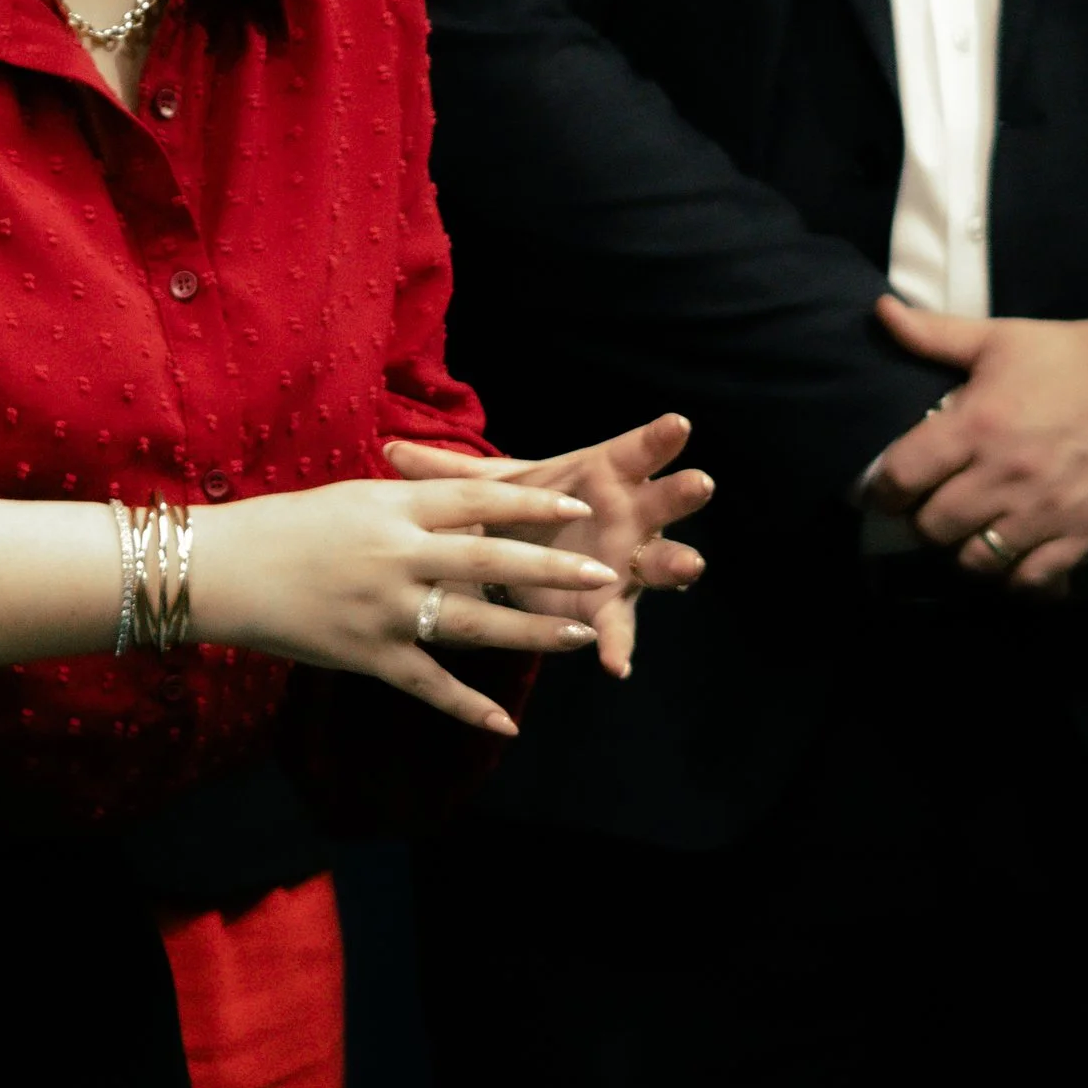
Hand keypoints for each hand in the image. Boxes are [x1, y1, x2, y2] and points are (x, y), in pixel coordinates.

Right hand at [193, 476, 618, 735]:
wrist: (219, 570)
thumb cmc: (282, 527)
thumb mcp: (351, 499)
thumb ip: (410, 506)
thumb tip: (468, 510)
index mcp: (392, 508)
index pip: (477, 501)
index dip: (531, 506)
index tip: (578, 509)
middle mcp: (395, 556)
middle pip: (489, 560)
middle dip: (552, 567)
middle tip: (604, 573)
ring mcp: (383, 609)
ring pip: (472, 623)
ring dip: (531, 631)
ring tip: (581, 635)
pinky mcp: (367, 654)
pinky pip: (428, 683)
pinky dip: (469, 706)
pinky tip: (506, 722)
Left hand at [383, 412, 710, 678]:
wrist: (529, 561)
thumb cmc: (524, 511)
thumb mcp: (489, 491)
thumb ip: (446, 473)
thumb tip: (388, 450)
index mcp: (605, 477)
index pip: (636, 452)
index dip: (658, 438)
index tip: (677, 422)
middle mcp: (627, 517)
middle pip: (661, 501)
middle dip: (681, 493)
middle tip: (699, 482)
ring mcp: (627, 564)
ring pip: (660, 562)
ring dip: (676, 563)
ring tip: (688, 565)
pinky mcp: (611, 608)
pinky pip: (619, 629)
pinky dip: (618, 646)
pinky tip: (616, 664)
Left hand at [867, 297, 1087, 584]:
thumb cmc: (1073, 357)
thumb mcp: (1002, 338)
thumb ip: (934, 334)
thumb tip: (880, 312)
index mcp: (976, 425)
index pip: (900, 477)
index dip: (882, 491)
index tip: (886, 492)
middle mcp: (1005, 474)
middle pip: (933, 527)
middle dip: (923, 522)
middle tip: (932, 509)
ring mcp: (1045, 510)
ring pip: (977, 560)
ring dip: (965, 551)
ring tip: (969, 534)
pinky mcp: (1084, 533)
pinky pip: (1032, 579)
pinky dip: (1015, 578)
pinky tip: (1011, 559)